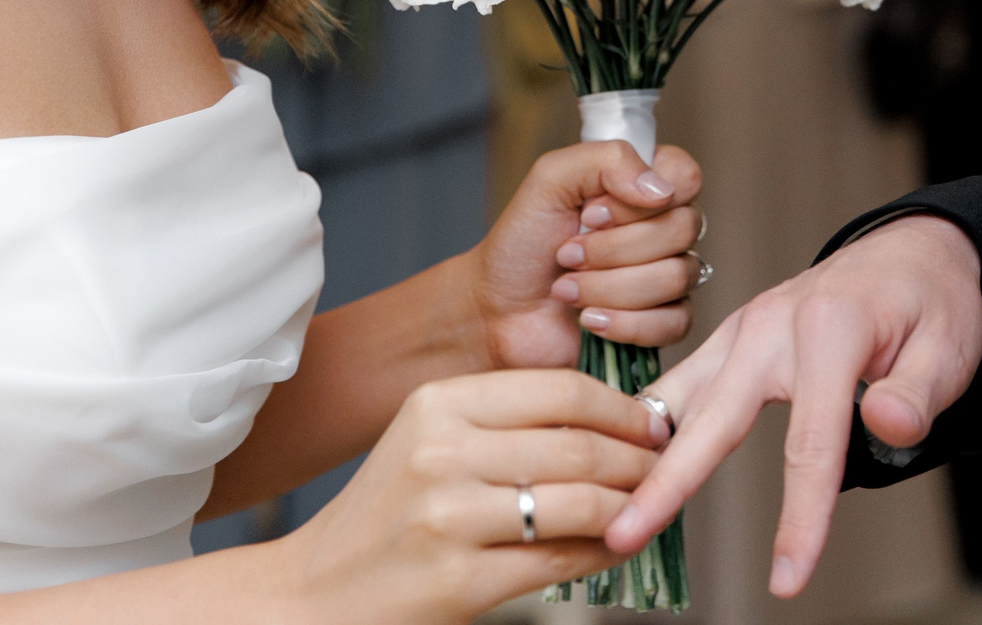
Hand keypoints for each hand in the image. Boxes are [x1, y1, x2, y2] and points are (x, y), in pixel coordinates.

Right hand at [270, 370, 666, 623]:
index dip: (621, 409)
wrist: (317, 592)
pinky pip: (559, 561)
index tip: (653, 424)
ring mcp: (449, 517)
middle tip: (664, 469)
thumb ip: (506, 423)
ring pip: (579, 502)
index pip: (560, 389)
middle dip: (638, 459)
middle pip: (577, 444)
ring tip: (647, 510)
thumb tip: (612, 419)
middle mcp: (442, 452)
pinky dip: (602, 553)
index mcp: (438, 404)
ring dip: (630, 508)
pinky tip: (615, 547)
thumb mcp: (430, 441)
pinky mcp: (459, 579)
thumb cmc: (387, 515)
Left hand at [470, 141, 703, 368]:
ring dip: (608, 286)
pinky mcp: (662, 324)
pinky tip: (589, 319)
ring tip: (568, 287)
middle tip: (567, 253)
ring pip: (676, 277)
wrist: (497, 310)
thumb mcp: (550, 180)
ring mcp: (666, 278)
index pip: (685, 176)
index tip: (592, 212)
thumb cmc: (521, 244)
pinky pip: (676, 322)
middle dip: (613, 247)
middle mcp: (662, 228)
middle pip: (683, 228)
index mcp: (642, 187)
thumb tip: (660, 188)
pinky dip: (624, 323)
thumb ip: (606, 160)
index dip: (640, 198)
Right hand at [604, 215, 981, 596]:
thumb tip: (887, 425)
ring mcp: (744, 327)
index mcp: (830, 329)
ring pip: (680, 396)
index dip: (800, 516)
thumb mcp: (948, 345)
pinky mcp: (732, 337)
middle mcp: (771, 324)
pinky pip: (684, 382)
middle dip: (666, 483)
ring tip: (605, 503)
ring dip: (640, 449)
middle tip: (623, 533)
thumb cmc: (931, 300)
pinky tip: (627, 460)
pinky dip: (650, 421)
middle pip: (712, 419)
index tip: (787, 577)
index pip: (810, 443)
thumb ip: (918, 392)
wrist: (912, 249)